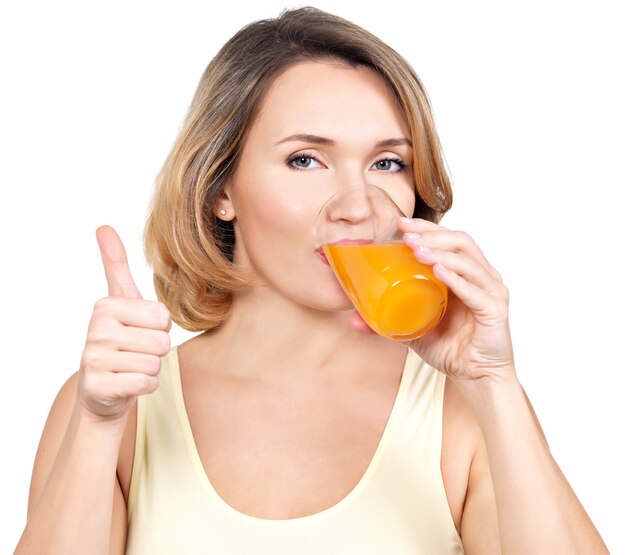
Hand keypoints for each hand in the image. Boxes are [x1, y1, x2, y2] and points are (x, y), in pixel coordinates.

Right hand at [77, 226, 171, 419]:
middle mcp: (96, 331)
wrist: (103, 389)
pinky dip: (145, 385)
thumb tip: (103, 227)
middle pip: (161, 342)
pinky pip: (146, 383)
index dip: (160, 327)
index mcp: (106, 307)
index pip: (162, 317)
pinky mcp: (98, 387)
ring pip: (155, 364)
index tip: (141, 329)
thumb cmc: (120, 339)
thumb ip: (116, 265)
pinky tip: (128, 382)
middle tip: (137, 351)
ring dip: (150, 368)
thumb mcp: (121, 300)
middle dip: (157, 350)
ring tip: (131, 365)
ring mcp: (94, 360)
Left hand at [349, 218, 514, 381]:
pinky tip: (439, 272)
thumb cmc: (449, 348)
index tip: (401, 223)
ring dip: (442, 252)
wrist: (475, 377)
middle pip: (461, 242)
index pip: (449, 240)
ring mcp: (490, 291)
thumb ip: (386, 322)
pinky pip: (475, 291)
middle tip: (406, 234)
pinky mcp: (494, 310)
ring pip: (469, 261)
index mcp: (463, 274)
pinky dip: (457, 279)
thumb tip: (351, 320)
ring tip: (418, 249)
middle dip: (432, 234)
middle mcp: (481, 277)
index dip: (427, 227)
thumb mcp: (412, 330)